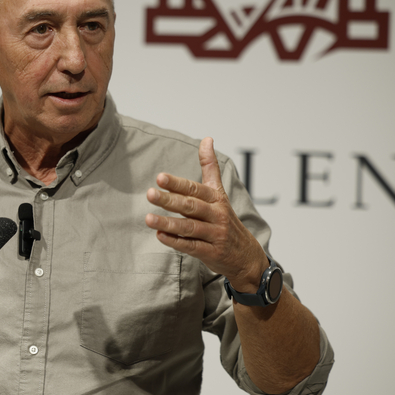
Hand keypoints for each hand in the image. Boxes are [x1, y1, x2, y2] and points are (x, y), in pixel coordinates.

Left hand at [145, 137, 265, 290]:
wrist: (246, 255)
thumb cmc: (226, 219)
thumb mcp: (219, 192)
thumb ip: (210, 167)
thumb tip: (207, 138)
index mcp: (216, 198)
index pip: (194, 189)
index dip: (177, 183)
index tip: (160, 177)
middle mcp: (216, 215)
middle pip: (190, 206)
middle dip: (169, 200)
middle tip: (149, 194)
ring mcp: (215, 235)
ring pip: (189, 228)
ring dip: (168, 223)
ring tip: (148, 219)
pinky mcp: (211, 253)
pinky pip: (192, 247)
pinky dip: (175, 242)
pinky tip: (159, 236)